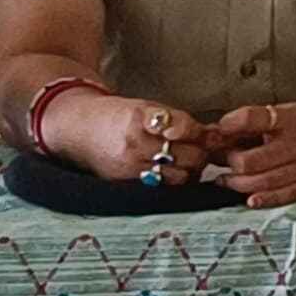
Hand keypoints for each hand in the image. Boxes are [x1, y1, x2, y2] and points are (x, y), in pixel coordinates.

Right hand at [56, 90, 211, 185]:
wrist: (78, 131)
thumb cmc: (118, 116)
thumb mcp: (148, 108)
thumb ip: (180, 121)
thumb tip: (217, 134)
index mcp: (140, 118)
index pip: (181, 127)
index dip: (200, 132)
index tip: (210, 133)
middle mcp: (134, 144)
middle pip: (186, 155)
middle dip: (202, 152)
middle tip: (207, 149)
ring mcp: (129, 168)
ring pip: (178, 176)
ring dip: (192, 170)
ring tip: (192, 162)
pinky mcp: (124, 185)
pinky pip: (162, 188)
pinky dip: (175, 181)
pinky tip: (177, 173)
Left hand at [205, 94, 295, 209]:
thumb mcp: (292, 110)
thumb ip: (260, 122)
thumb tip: (223, 131)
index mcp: (291, 118)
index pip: (255, 118)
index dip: (231, 124)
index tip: (219, 128)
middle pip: (252, 160)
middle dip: (229, 162)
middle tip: (220, 160)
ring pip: (263, 181)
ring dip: (238, 184)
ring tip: (226, 180)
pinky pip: (287, 194)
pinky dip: (266, 199)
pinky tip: (250, 199)